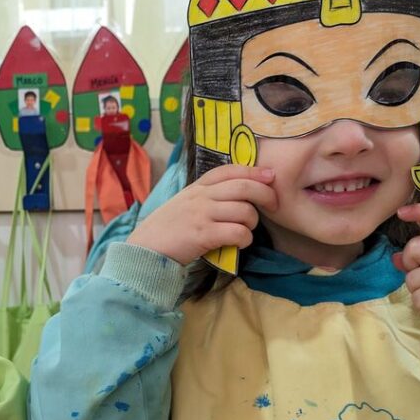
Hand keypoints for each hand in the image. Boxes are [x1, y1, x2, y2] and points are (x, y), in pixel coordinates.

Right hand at [127, 165, 276, 264]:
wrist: (145, 249)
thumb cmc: (168, 228)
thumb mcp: (185, 203)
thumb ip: (208, 196)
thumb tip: (241, 194)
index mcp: (197, 187)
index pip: (230, 170)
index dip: (254, 171)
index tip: (270, 176)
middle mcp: (201, 197)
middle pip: (244, 187)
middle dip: (266, 194)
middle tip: (273, 205)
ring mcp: (202, 215)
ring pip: (245, 211)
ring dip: (252, 222)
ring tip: (245, 230)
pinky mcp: (204, 235)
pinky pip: (238, 232)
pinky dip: (245, 239)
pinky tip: (238, 243)